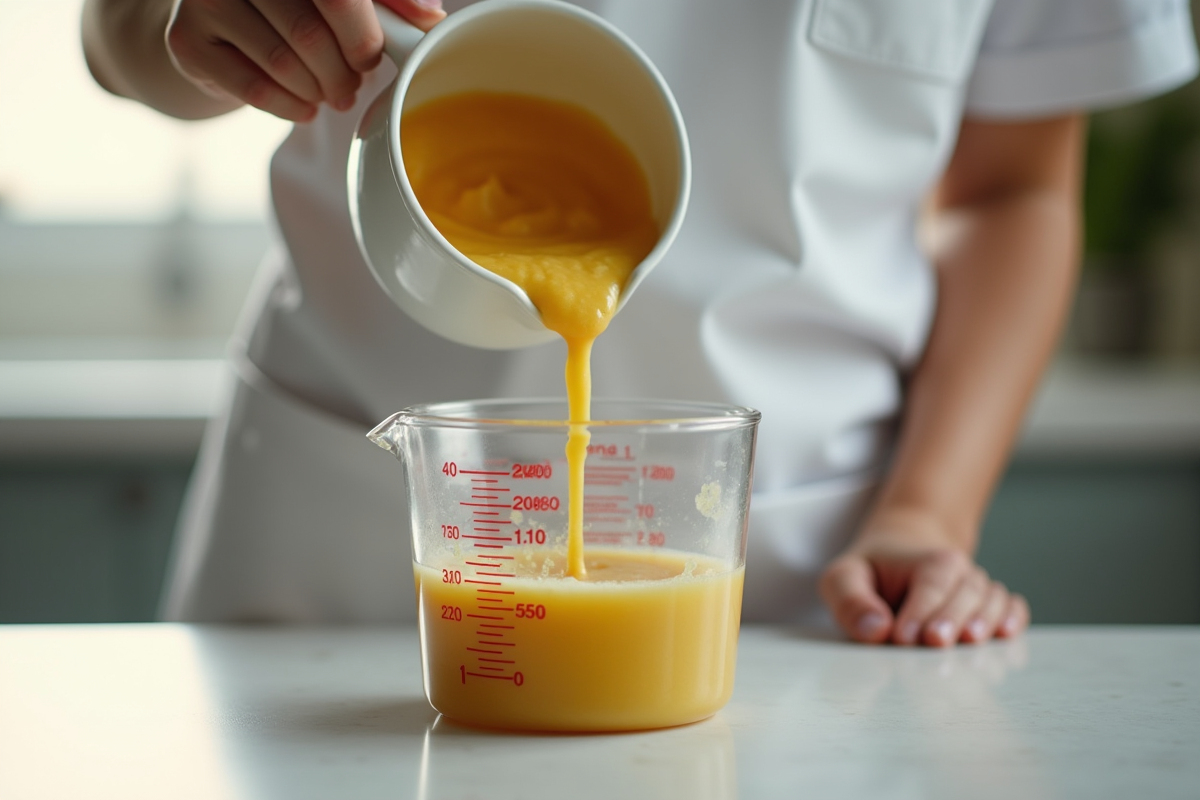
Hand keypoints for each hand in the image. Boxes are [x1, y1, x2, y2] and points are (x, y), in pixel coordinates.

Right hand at [164, 0, 445, 120]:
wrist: (224, 23)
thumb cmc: (299, 3)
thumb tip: (431, 16)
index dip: (362, 33)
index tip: (370, 56)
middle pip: (311, 33)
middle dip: (345, 71)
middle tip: (354, 83)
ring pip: (287, 64)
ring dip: (322, 92)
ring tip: (334, 94)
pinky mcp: (187, 41)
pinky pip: (257, 90)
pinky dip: (293, 107)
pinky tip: (305, 104)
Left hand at [818, 511, 1029, 646]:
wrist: (906, 554)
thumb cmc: (874, 573)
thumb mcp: (844, 578)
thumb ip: (851, 601)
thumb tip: (877, 630)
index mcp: (928, 560)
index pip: (928, 586)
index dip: (918, 612)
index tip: (903, 638)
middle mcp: (961, 573)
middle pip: (965, 594)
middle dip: (950, 619)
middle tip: (935, 643)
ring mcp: (980, 591)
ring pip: (992, 601)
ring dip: (984, 622)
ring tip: (971, 641)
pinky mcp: (992, 608)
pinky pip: (1013, 608)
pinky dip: (1014, 619)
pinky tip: (1006, 634)